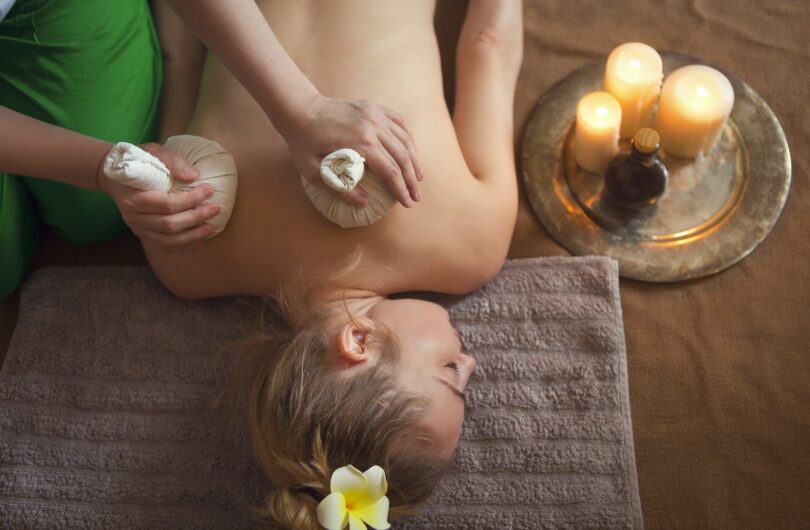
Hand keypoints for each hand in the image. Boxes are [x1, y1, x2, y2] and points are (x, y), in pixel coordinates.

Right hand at [97, 143, 219, 251]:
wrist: (113, 176)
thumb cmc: (136, 160)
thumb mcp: (153, 151)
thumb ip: (172, 161)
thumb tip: (194, 176)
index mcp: (133, 198)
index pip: (167, 204)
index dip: (191, 199)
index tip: (210, 190)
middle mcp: (133, 217)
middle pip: (169, 224)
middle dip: (196, 218)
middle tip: (216, 209)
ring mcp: (137, 228)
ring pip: (167, 240)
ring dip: (192, 236)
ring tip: (211, 229)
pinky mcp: (143, 234)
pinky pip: (164, 245)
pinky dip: (183, 246)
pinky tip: (200, 242)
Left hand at [285, 95, 423, 207]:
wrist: (300, 109)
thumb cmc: (304, 142)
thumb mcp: (313, 171)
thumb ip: (339, 188)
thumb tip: (364, 202)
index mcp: (361, 142)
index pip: (390, 171)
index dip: (400, 190)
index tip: (407, 203)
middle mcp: (373, 126)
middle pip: (402, 156)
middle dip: (411, 179)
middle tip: (416, 197)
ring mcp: (375, 114)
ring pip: (404, 139)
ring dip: (414, 160)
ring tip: (418, 178)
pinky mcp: (374, 107)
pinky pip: (398, 122)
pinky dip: (407, 138)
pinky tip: (410, 151)